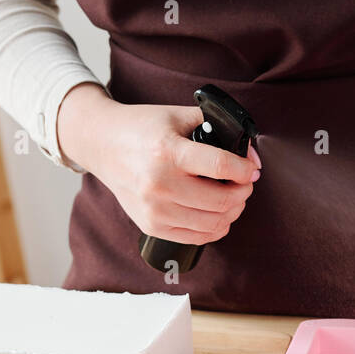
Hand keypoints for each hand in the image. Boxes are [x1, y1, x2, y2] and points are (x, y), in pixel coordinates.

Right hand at [56, 83, 259, 244]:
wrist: (102, 145)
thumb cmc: (141, 129)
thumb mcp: (176, 116)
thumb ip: (213, 125)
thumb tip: (248, 150)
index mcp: (167, 152)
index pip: (219, 166)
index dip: (245, 169)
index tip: (253, 169)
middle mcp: (159, 185)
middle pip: (221, 200)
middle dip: (243, 192)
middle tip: (245, 183)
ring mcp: (155, 210)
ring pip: (214, 223)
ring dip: (233, 212)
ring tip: (235, 198)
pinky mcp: (151, 226)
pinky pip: (197, 237)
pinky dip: (216, 228)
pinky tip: (219, 215)